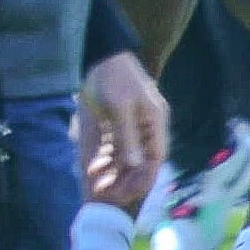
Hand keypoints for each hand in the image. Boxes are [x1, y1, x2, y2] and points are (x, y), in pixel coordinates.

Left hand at [80, 49, 168, 210]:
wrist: (101, 56)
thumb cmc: (114, 79)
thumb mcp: (120, 108)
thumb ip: (127, 137)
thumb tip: (135, 164)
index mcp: (155, 122)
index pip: (155, 157)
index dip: (145, 177)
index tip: (131, 193)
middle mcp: (147, 126)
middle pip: (140, 159)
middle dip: (124, 178)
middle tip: (106, 193)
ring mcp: (132, 124)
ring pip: (125, 155)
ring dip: (113, 171)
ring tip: (97, 185)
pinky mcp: (117, 122)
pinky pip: (113, 146)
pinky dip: (105, 158)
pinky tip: (93, 168)